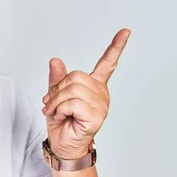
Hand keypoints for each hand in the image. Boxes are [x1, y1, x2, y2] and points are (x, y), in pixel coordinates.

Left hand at [41, 29, 130, 158]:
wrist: (61, 144)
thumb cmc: (61, 121)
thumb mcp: (54, 95)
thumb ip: (56, 78)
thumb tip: (55, 60)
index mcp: (93, 86)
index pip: (107, 64)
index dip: (116, 47)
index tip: (125, 32)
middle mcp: (101, 93)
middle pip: (75, 77)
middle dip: (57, 90)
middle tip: (51, 103)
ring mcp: (101, 105)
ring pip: (72, 90)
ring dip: (56, 101)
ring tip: (57, 112)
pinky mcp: (97, 116)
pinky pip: (73, 103)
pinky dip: (61, 109)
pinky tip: (64, 117)